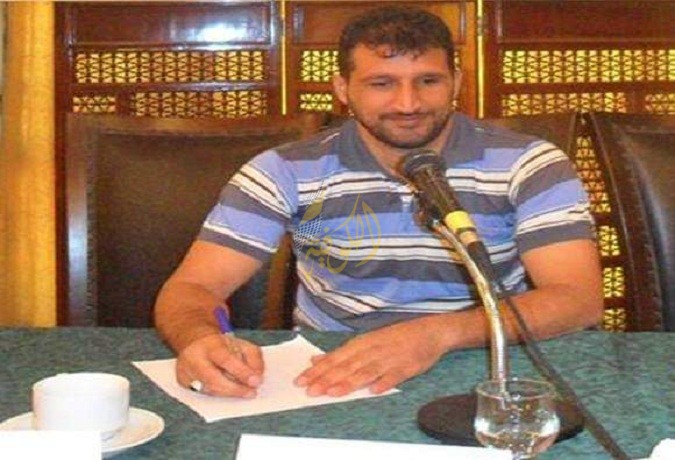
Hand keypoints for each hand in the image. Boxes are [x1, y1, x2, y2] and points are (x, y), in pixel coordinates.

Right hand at [176, 333, 263, 397]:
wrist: (194, 341)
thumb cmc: (220, 344)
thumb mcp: (241, 343)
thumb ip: (253, 357)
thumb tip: (257, 377)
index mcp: (210, 344)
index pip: (225, 360)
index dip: (242, 372)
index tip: (256, 382)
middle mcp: (194, 358)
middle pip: (214, 380)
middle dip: (235, 389)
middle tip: (252, 393)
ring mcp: (186, 372)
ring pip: (209, 390)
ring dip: (229, 394)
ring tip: (244, 392)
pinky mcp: (183, 382)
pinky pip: (204, 394)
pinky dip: (219, 394)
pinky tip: (229, 392)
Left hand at [294, 316, 446, 396]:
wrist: (427, 332)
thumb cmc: (394, 338)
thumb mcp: (366, 341)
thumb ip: (341, 353)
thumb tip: (316, 359)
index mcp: (360, 344)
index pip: (334, 359)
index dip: (318, 371)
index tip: (301, 381)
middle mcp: (371, 351)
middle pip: (346, 366)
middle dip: (327, 379)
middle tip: (310, 391)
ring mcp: (388, 359)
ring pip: (365, 372)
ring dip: (349, 382)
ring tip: (333, 393)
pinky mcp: (405, 367)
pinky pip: (393, 376)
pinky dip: (383, 383)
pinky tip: (374, 391)